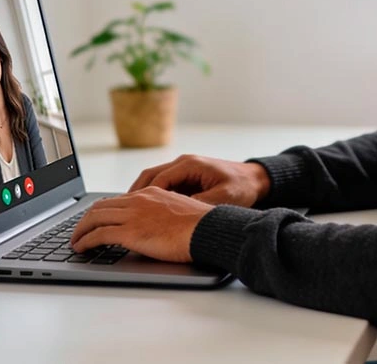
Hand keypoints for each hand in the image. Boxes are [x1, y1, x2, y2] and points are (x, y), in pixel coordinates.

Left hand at [70, 188, 211, 262]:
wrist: (207, 229)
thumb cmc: (201, 226)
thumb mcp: (180, 211)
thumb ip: (163, 215)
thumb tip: (156, 227)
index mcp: (151, 193)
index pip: (118, 199)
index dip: (102, 210)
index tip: (96, 219)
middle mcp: (139, 200)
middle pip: (101, 206)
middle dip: (85, 219)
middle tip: (79, 231)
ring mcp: (133, 215)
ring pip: (95, 218)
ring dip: (80, 230)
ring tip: (75, 241)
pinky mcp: (130, 232)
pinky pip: (98, 235)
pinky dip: (85, 241)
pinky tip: (81, 248)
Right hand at [128, 154, 270, 206]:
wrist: (256, 179)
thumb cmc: (242, 188)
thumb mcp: (222, 199)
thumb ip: (199, 204)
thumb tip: (177, 213)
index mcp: (190, 165)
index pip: (158, 179)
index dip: (143, 196)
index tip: (132, 211)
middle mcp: (183, 163)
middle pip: (149, 177)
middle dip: (134, 194)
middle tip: (120, 211)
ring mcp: (184, 169)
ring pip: (153, 180)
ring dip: (140, 195)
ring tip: (127, 212)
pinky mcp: (186, 177)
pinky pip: (163, 185)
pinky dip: (152, 196)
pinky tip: (146, 211)